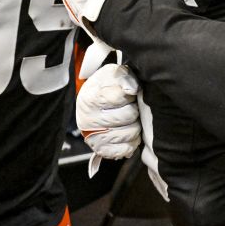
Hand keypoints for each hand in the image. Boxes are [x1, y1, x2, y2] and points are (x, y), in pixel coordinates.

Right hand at [76, 59, 141, 176]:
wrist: (93, 103)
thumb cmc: (105, 88)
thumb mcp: (112, 75)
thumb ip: (124, 78)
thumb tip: (133, 89)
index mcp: (90, 99)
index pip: (119, 97)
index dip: (130, 95)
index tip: (129, 94)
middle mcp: (89, 120)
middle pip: (127, 116)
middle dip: (135, 110)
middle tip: (131, 107)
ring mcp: (93, 137)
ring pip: (129, 134)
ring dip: (135, 126)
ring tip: (131, 120)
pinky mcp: (101, 150)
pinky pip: (124, 150)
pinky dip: (131, 142)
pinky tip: (129, 134)